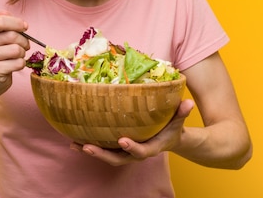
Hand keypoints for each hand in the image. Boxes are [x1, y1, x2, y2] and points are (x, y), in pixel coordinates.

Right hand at [0, 11, 30, 94]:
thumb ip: (4, 21)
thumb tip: (10, 16)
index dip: (16, 22)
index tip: (24, 27)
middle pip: (11, 36)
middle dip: (24, 40)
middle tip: (25, 45)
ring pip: (16, 50)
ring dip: (22, 53)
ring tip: (18, 55)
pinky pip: (17, 63)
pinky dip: (21, 64)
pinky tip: (14, 65)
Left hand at [71, 99, 194, 165]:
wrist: (170, 138)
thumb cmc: (173, 127)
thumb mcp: (179, 120)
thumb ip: (182, 113)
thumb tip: (188, 103)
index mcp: (152, 147)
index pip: (142, 151)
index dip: (132, 148)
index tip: (123, 140)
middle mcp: (136, 152)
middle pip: (118, 158)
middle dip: (102, 154)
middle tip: (87, 147)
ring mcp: (126, 152)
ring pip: (107, 156)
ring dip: (91, 151)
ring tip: (75, 145)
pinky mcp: (118, 147)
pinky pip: (103, 148)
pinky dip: (89, 146)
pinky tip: (75, 140)